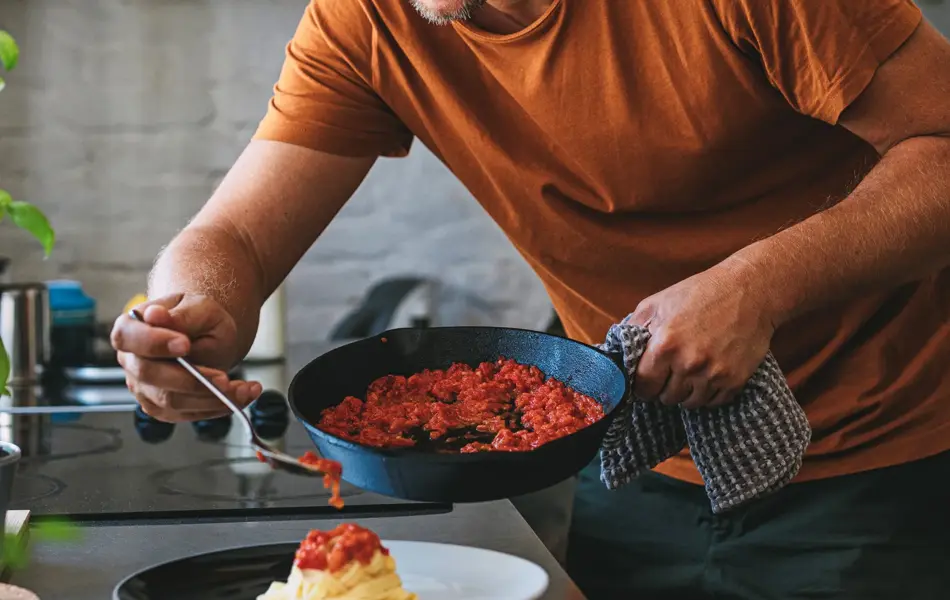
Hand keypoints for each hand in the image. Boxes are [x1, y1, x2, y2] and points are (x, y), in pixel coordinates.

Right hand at [111, 293, 261, 422]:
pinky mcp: (164, 408)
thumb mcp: (199, 308)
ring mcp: (146, 389)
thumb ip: (182, 316)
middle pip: (151, 376)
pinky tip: (243, 394)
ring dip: (214, 398)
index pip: (129, 337)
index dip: (154, 343)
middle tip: (224, 378)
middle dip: (191, 380)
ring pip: (173, 401)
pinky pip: (190, 414)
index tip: (184, 345)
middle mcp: (132, 362)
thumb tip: (155, 315)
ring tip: (246, 388)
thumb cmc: (199, 317)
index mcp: (131, 329)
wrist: (209, 333)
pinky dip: (220, 406)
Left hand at [628, 263, 775, 409]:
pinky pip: (713, 402)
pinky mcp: (735, 381)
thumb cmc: (700, 293)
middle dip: (663, 387)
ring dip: (685, 392)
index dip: (641, 386)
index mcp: (665, 344)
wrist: (750, 290)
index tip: (645, 381)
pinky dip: (708, 393)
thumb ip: (633, 330)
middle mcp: (689, 363)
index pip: (643, 386)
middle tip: (669, 372)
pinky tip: (707, 373)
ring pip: (689, 403)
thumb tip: (616, 354)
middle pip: (665, 397)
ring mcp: (714, 375)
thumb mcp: (657, 303)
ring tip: (688, 371)